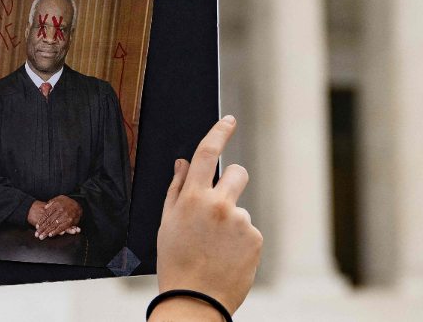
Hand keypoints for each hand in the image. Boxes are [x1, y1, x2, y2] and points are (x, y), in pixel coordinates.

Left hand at [35, 195, 82, 239]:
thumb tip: (45, 208)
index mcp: (56, 205)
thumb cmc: (67, 202)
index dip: (41, 221)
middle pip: (49, 221)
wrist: (78, 204)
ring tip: (42, 236)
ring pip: (54, 225)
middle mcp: (60, 210)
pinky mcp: (70, 221)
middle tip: (37, 234)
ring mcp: (65, 216)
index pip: (46, 214)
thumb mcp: (58, 199)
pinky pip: (61, 228)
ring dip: (47, 232)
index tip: (37, 226)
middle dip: (42, 228)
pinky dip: (55, 232)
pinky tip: (50, 235)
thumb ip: (51, 203)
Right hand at [155, 116, 260, 316]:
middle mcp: (219, 204)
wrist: (195, 301)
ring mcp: (240, 222)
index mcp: (193, 198)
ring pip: (241, 209)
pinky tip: (226, 257)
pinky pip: (249, 231)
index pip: (207, 153)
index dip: (219, 132)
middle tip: (219, 207)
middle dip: (232, 182)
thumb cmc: (175, 262)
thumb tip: (183, 164)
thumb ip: (177, 189)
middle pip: (238, 173)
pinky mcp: (255, 239)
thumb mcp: (166, 224)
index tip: (229, 121)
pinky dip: (240, 241)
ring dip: (232, 222)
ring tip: (216, 248)